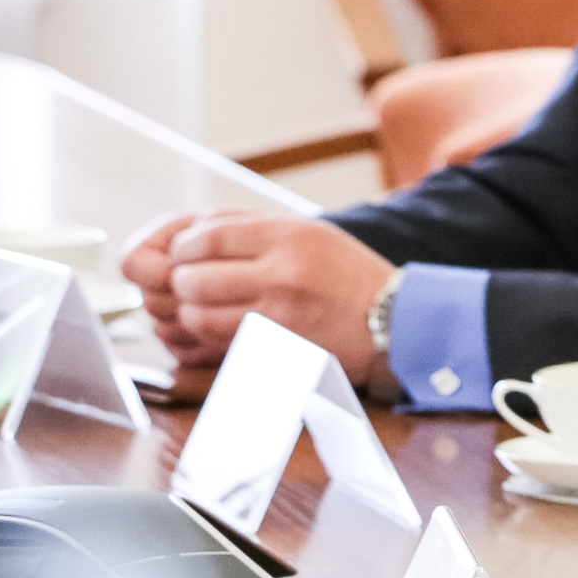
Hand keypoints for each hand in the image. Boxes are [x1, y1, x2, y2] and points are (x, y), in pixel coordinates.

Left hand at [121, 211, 392, 376]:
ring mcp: (280, 316)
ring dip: (191, 312)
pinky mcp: (277, 349)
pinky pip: (219, 342)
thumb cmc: (346, 273)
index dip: (184, 248)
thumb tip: (187, 235)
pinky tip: (224, 325)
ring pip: (199, 316)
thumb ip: (250, 228)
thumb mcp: (308, 232)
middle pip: (194, 278)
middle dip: (182, 282)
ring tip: (204, 307)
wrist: (394, 320)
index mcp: (291, 236)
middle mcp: (284, 274)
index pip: (207, 237)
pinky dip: (209, 335)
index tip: (184, 254)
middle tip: (188, 283)